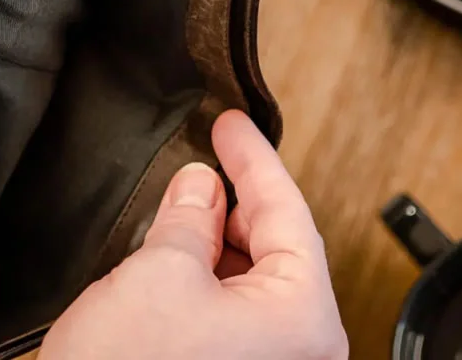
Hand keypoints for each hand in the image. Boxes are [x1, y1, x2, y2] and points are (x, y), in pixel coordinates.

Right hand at [39, 110, 348, 359]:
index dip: (254, 159)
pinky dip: (206, 280)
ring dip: (215, 243)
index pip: (287, 212)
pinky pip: (232, 314)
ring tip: (179, 215)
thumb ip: (190, 219)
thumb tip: (201, 186)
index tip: (233, 124)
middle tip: (202, 164)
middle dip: (234, 204)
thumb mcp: (158, 275)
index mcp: (303, 319)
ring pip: (251, 282)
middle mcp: (299, 348)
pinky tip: (174, 261)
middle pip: (276, 248)